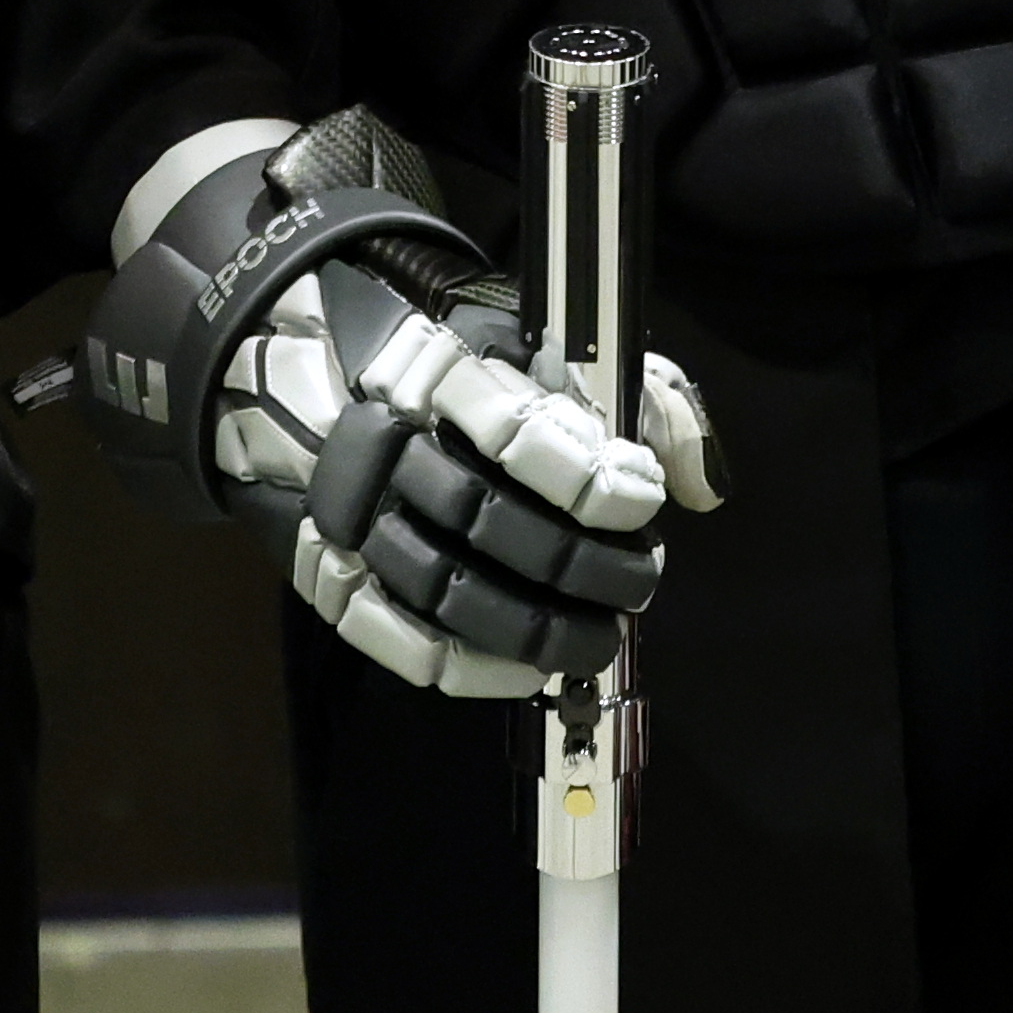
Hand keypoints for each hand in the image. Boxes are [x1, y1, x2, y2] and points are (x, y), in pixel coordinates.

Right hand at [61, 109, 725, 697]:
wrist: (311, 366)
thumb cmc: (462, 363)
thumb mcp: (547, 343)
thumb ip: (641, 396)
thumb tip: (702, 484)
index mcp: (438, 368)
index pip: (516, 432)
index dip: (589, 479)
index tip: (640, 500)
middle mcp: (382, 442)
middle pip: (484, 520)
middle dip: (578, 564)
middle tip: (640, 581)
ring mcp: (347, 515)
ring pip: (441, 587)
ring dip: (533, 626)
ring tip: (599, 634)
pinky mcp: (324, 571)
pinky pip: (394, 638)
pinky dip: (468, 665)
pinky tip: (525, 668)